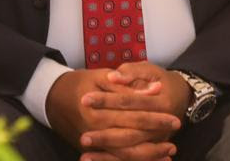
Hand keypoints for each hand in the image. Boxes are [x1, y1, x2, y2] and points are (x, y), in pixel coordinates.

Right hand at [45, 69, 179, 160]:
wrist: (53, 97)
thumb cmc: (80, 84)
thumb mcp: (102, 78)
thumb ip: (127, 86)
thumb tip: (155, 89)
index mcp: (98, 111)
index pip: (132, 116)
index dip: (155, 118)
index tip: (174, 117)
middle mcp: (96, 130)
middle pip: (132, 138)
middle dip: (156, 137)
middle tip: (176, 132)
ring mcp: (94, 143)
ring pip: (126, 155)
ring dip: (150, 154)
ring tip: (170, 151)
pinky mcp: (93, 149)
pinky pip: (117, 159)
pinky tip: (153, 159)